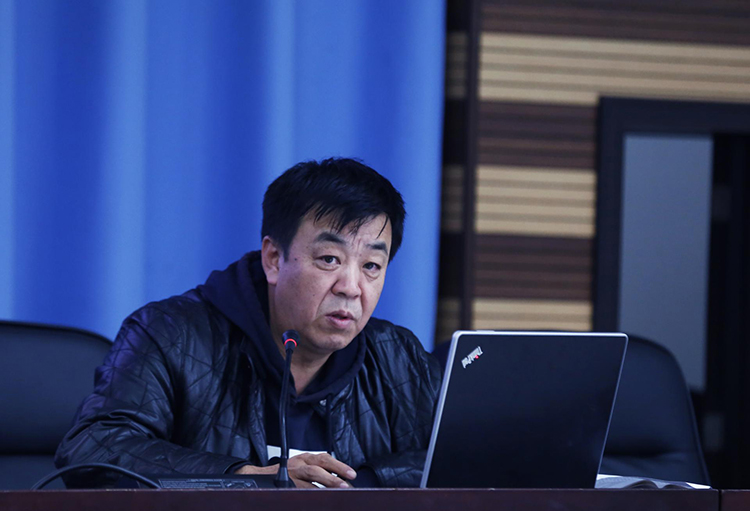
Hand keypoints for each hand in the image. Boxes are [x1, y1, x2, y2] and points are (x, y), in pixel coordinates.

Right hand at [235, 453, 355, 488]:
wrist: (261, 477)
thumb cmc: (287, 473)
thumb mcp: (303, 466)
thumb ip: (319, 471)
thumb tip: (341, 480)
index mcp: (305, 458)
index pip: (325, 459)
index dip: (339, 466)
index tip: (352, 474)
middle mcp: (299, 464)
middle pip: (318, 466)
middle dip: (334, 475)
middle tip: (346, 484)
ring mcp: (291, 475)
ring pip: (309, 477)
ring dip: (324, 484)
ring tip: (336, 491)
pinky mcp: (285, 484)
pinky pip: (299, 490)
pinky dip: (309, 493)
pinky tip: (317, 498)